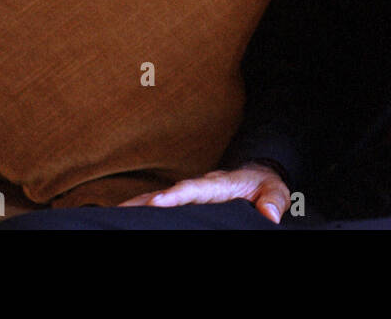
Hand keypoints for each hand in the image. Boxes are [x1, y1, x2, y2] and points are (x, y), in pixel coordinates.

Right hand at [119, 163, 290, 222]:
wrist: (257, 175)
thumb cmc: (264, 185)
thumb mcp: (276, 190)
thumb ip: (274, 200)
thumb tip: (269, 216)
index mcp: (220, 184)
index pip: (196, 188)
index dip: (177, 195)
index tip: (158, 201)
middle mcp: (201, 185)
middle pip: (169, 192)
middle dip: (145, 201)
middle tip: (121, 211)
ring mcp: (190, 192)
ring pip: (159, 197)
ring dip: (137, 205)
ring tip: (113, 215)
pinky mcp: (185, 199)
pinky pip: (160, 203)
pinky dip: (141, 207)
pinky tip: (123, 216)